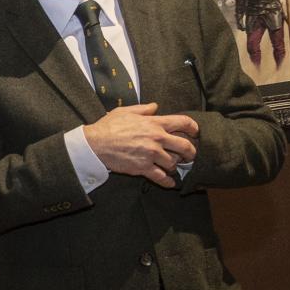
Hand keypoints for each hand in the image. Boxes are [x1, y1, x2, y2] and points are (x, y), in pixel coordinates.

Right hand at [83, 103, 198, 187]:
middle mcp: (157, 138)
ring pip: (173, 163)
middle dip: (191, 152)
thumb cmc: (108, 127)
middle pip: (185, 146)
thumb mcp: (125, 111)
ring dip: (174, 166)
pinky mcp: (143, 168)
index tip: (195, 132)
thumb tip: (155, 107)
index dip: (193, 128)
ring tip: (172, 167)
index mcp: (154, 123)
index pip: (183, 122)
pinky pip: (161, 177)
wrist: (95, 144)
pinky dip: (168, 182)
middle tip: (190, 155)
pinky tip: (170, 183)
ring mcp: (151, 154)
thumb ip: (143, 109)